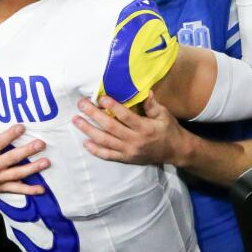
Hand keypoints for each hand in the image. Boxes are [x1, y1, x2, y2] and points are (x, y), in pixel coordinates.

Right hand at [0, 109, 49, 196]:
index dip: (10, 135)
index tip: (22, 127)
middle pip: (12, 158)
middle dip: (27, 151)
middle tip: (41, 144)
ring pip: (17, 174)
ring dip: (33, 168)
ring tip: (46, 162)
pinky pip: (15, 189)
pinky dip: (29, 190)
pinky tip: (41, 189)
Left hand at [73, 93, 190, 165]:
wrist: (175, 152)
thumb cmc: (169, 130)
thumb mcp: (164, 115)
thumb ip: (153, 105)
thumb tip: (146, 92)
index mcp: (145, 128)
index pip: (125, 116)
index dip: (112, 106)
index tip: (100, 98)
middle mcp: (135, 141)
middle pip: (110, 127)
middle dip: (93, 115)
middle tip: (81, 105)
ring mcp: (129, 151)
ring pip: (105, 141)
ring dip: (89, 130)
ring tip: (77, 120)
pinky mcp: (126, 159)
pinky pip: (108, 156)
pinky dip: (95, 150)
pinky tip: (85, 142)